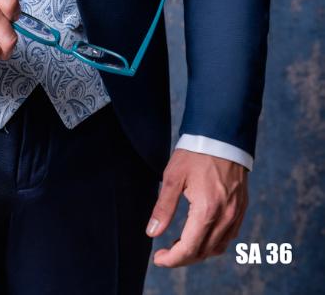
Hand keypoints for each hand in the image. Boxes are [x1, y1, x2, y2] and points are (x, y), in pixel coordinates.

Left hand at [146, 149, 248, 266]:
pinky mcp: (242, 208)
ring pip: (217, 247)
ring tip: (180, 243)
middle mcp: (225, 217)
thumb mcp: (173, 177)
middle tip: (166, 253)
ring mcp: (236, 214)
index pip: (189, 249)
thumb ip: (163, 208)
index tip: (158, 259)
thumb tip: (152, 234)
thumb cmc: (195, 153)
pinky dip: (213, 242)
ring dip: (198, 251)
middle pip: (203, 252)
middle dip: (183, 258)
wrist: (223, 135)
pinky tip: (199, 233)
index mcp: (207, 211)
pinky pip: (228, 236)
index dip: (172, 259)